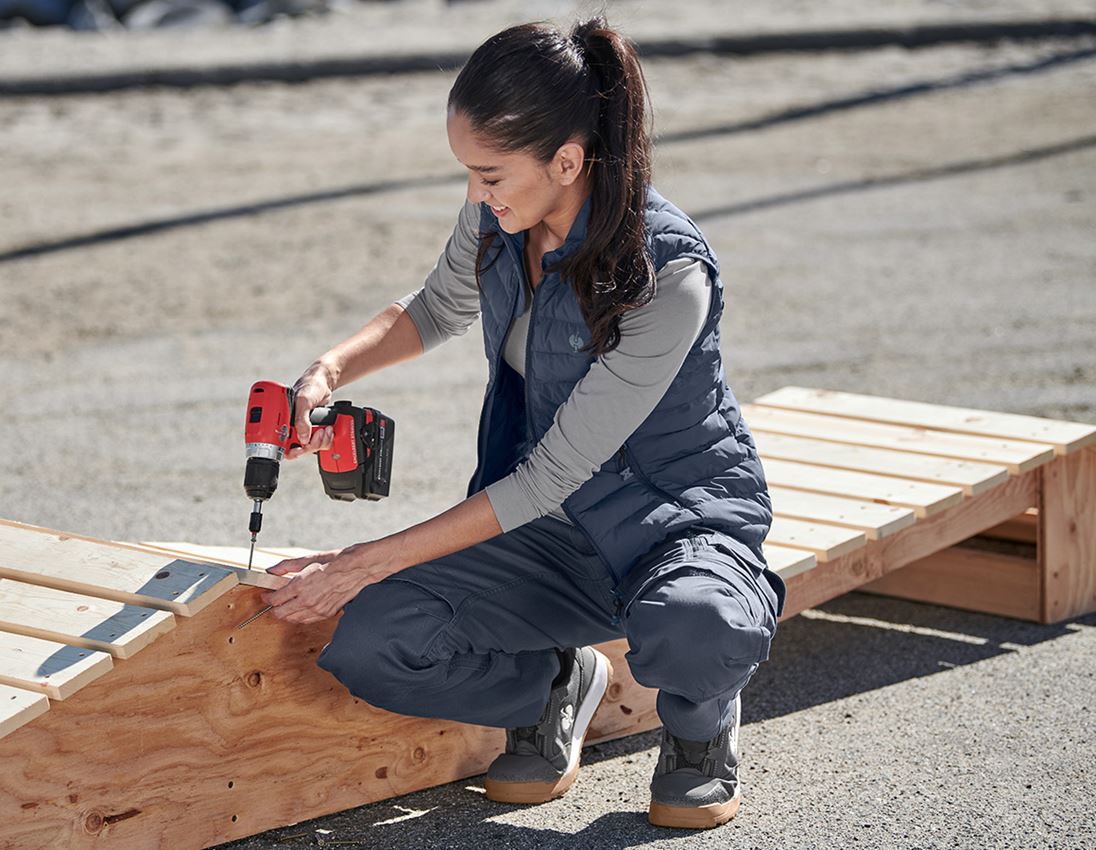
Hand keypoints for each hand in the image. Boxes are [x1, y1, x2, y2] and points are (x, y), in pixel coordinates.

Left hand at [259, 542, 388, 623]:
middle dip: (273, 608)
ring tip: (285, 605)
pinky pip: (306, 620)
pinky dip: (299, 617)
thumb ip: (287, 566)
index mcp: (301, 585)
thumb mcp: (309, 559)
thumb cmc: (338, 561)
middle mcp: (307, 600)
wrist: (359, 569)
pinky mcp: (326, 614)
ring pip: (292, 619)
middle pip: (280, 613)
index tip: (266, 594)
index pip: (275, 599)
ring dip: (286, 613)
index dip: (267, 597)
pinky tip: (299, 609)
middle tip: (273, 601)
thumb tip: (271, 570)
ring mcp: (317, 609)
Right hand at [287, 359, 337, 459]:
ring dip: (321, 441)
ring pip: (311, 448)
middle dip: (312, 444)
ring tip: (326, 428)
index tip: (303, 446)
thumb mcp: (304, 401)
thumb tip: (303, 438)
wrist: (324, 383)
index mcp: (284, 422)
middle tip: (319, 433)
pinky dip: (327, 439)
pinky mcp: (315, 431)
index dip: (293, 449)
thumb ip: (301, 419)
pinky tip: (329, 429)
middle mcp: (292, 428)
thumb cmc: (309, 387)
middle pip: (299, 450)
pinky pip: (320, 443)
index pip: (283, 446)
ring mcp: (304, 431)